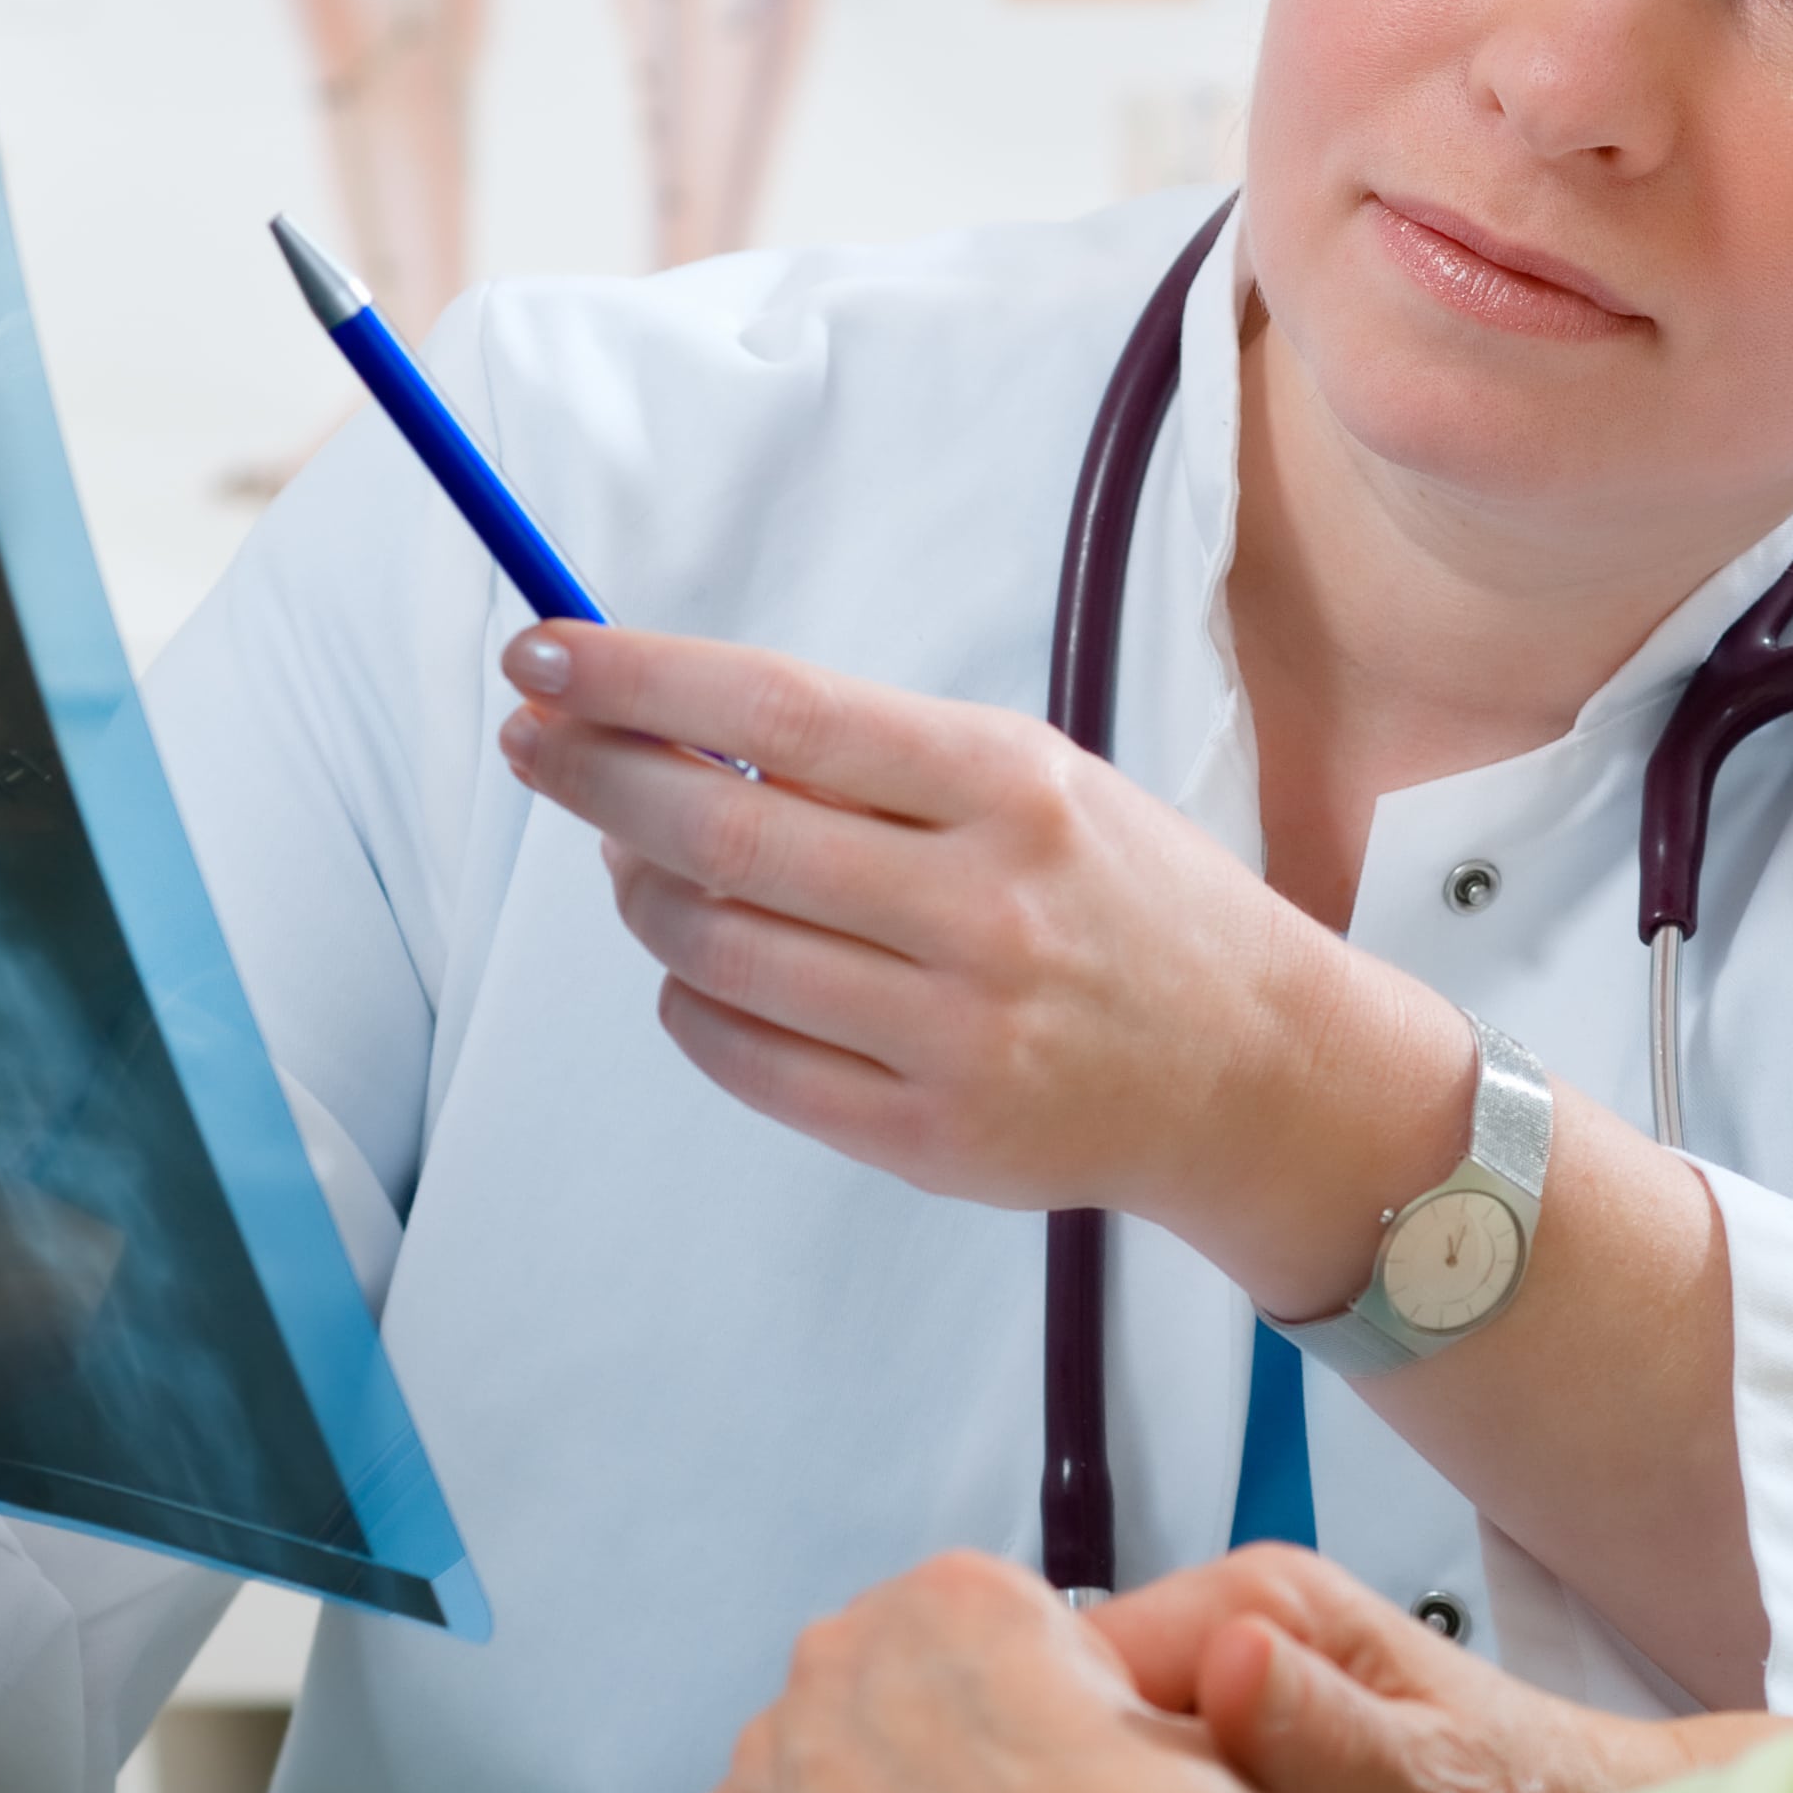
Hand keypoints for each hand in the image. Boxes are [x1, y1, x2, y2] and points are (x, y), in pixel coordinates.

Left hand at [494, 623, 1463, 1316]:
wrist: (1257, 1070)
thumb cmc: (1125, 901)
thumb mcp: (1036, 784)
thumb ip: (868, 763)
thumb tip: (667, 734)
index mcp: (1012, 789)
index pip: (779, 713)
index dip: (639, 680)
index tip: (545, 653)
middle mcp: (983, 909)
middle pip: (722, 834)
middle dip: (595, 776)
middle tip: (535, 742)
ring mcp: (953, 1034)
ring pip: (712, 950)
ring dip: (637, 893)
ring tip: (633, 861)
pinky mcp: (929, 1138)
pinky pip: (742, 1056)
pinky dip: (689, 997)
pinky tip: (700, 961)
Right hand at [1087, 1545, 1746, 1792]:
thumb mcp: (1436, 1781)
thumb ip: (1333, 1736)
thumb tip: (1235, 1667)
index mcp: (1255, 1606)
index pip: (1069, 1668)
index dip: (1051, 1771)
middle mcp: (1230, 1640)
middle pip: (1076, 1730)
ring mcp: (1228, 1706)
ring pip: (1109, 1786)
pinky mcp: (1236, 1770)